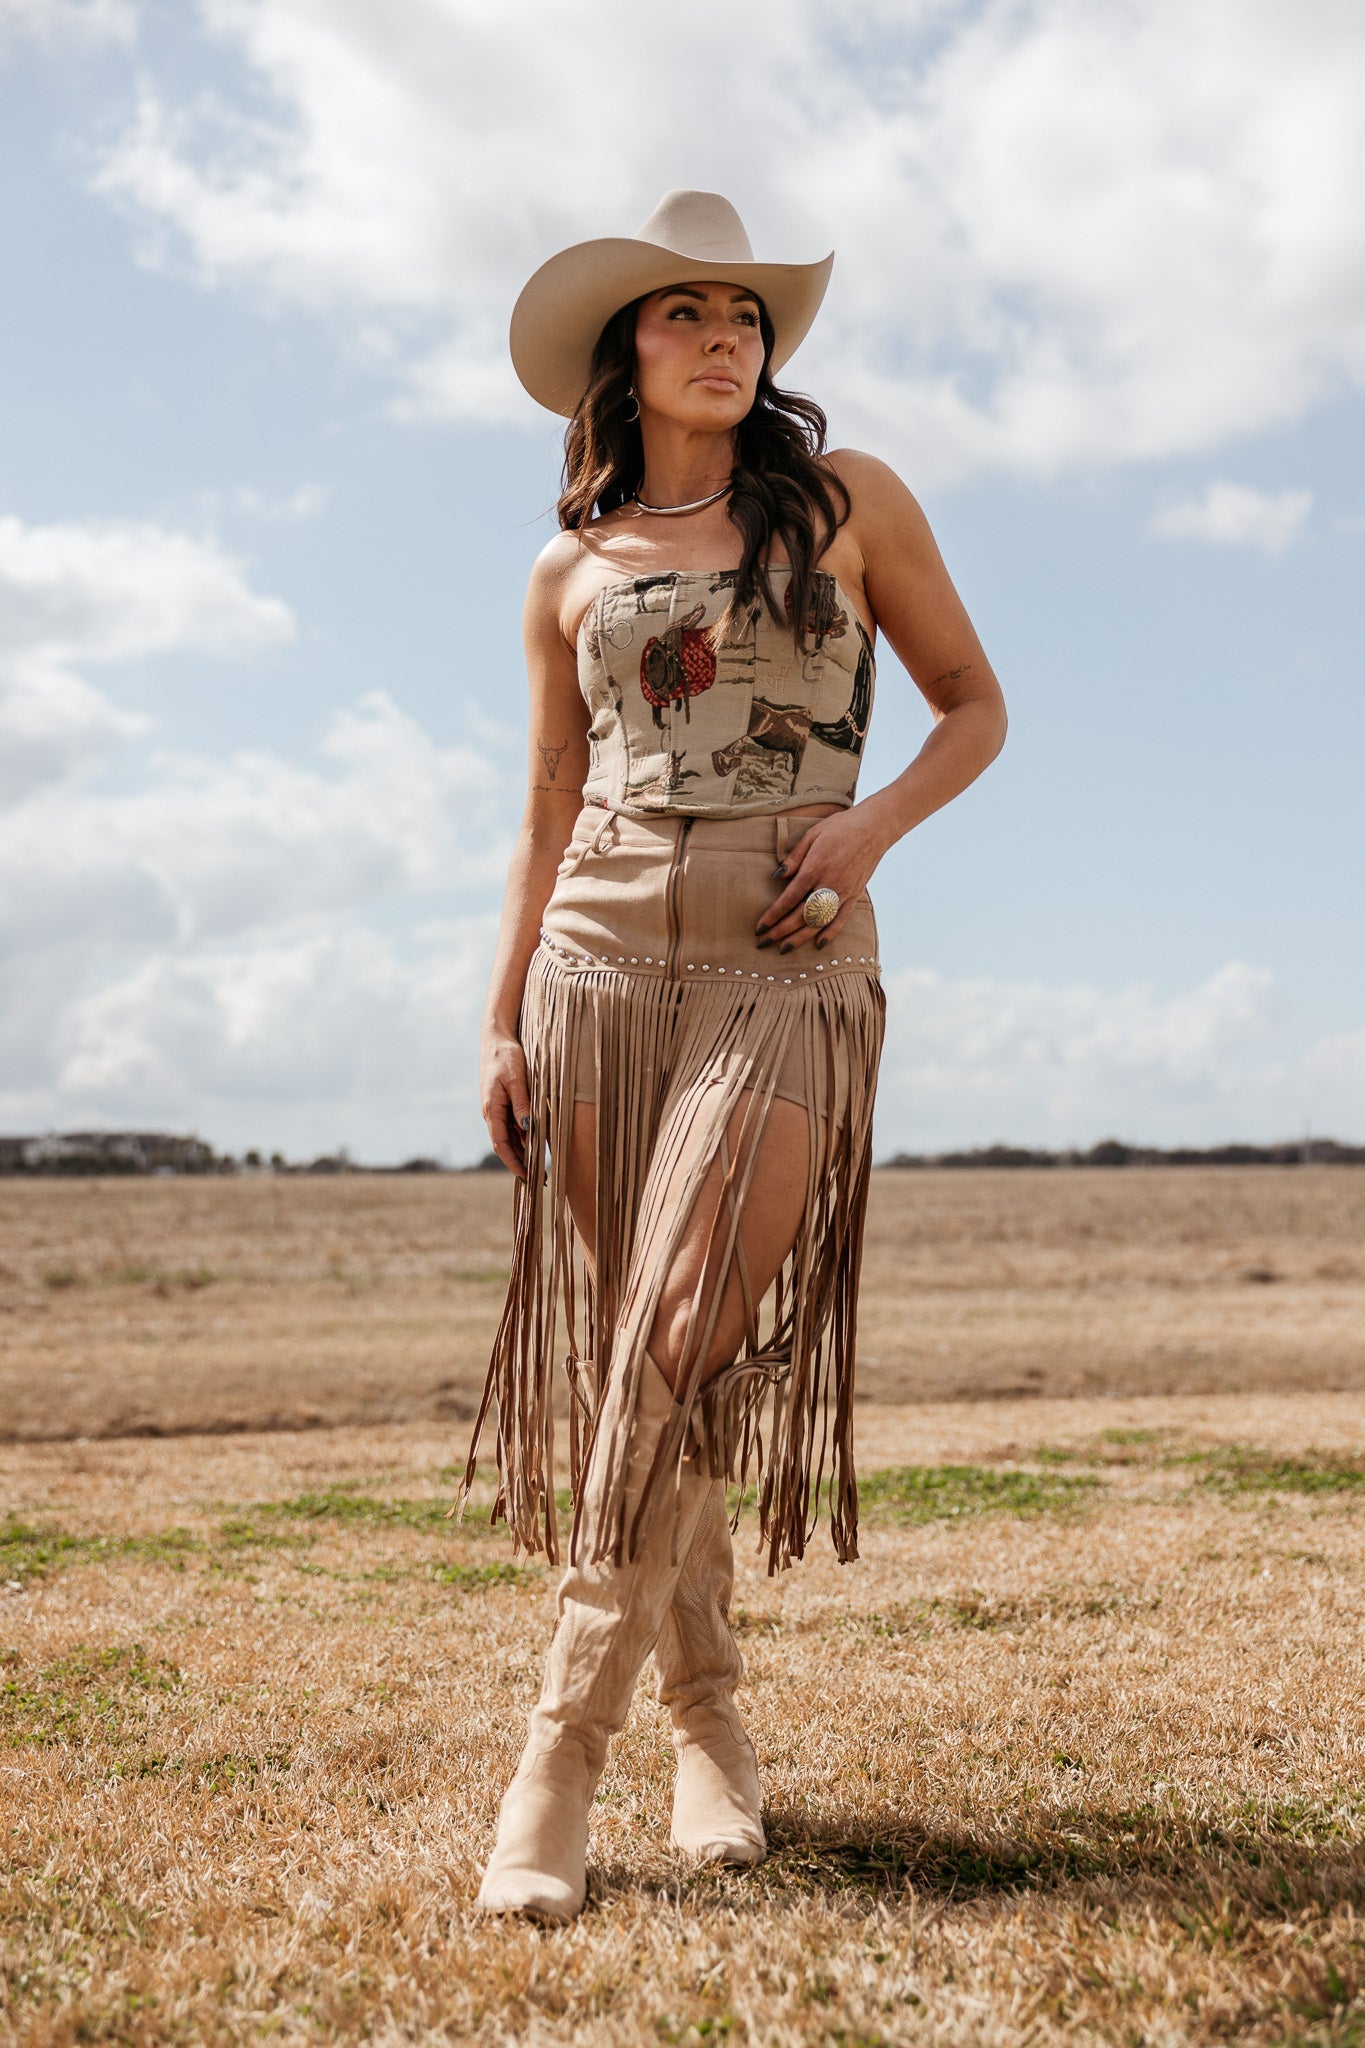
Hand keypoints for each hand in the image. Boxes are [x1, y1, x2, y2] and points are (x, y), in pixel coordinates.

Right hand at [481, 1026, 531, 1178]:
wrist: (497, 1037)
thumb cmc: (506, 1056)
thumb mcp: (517, 1079)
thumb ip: (522, 1104)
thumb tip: (528, 1129)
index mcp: (492, 1109)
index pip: (501, 1145)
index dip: (513, 1163)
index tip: (527, 1178)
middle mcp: (492, 1112)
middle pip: (505, 1145)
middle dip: (520, 1163)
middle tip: (541, 1178)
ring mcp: (497, 1108)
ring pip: (510, 1136)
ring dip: (523, 1151)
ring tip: (542, 1166)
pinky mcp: (503, 1102)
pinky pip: (513, 1124)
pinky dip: (523, 1136)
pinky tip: (536, 1143)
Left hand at [754, 806, 887, 954]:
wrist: (874, 828)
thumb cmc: (840, 827)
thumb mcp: (812, 835)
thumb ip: (794, 858)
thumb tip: (776, 876)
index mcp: (815, 868)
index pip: (789, 899)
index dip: (773, 915)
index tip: (760, 927)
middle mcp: (829, 884)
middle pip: (801, 915)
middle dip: (781, 931)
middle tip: (763, 942)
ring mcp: (843, 892)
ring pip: (819, 922)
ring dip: (800, 937)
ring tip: (784, 948)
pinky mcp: (855, 895)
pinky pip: (841, 919)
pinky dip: (830, 933)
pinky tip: (818, 944)